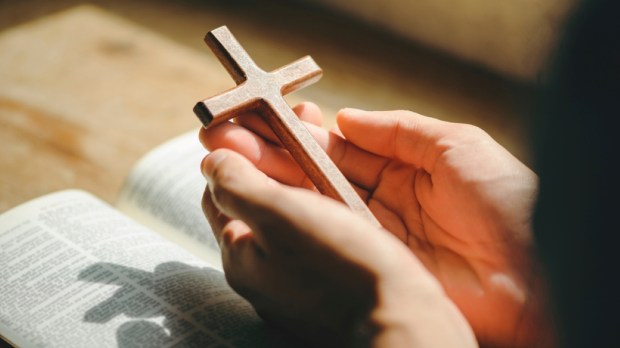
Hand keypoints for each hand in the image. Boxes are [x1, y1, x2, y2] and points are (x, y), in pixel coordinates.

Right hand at [200, 103, 545, 345]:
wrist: (537, 277)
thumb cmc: (506, 199)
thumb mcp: (456, 145)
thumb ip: (396, 130)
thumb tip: (343, 118)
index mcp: (402, 170)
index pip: (337, 148)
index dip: (297, 132)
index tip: (259, 116)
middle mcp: (379, 203)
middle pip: (314, 175)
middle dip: (268, 153)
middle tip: (222, 134)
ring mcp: (370, 237)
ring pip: (311, 206)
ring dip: (269, 182)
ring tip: (225, 158)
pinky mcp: (368, 269)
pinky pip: (324, 241)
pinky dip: (291, 221)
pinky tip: (257, 200)